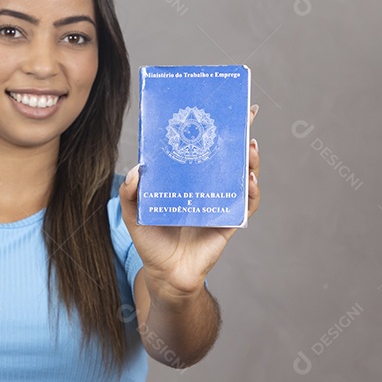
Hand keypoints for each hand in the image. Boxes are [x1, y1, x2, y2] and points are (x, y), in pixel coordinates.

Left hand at [118, 104, 260, 295]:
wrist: (165, 275)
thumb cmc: (151, 241)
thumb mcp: (134, 213)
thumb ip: (131, 192)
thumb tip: (139, 169)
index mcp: (187, 178)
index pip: (203, 147)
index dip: (214, 128)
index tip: (224, 106)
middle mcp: (207, 186)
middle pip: (229, 156)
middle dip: (241, 135)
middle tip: (247, 117)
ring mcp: (221, 202)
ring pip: (243, 175)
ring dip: (250, 160)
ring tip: (249, 147)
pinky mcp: (230, 222)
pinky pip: (246, 204)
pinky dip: (250, 192)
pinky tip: (247, 181)